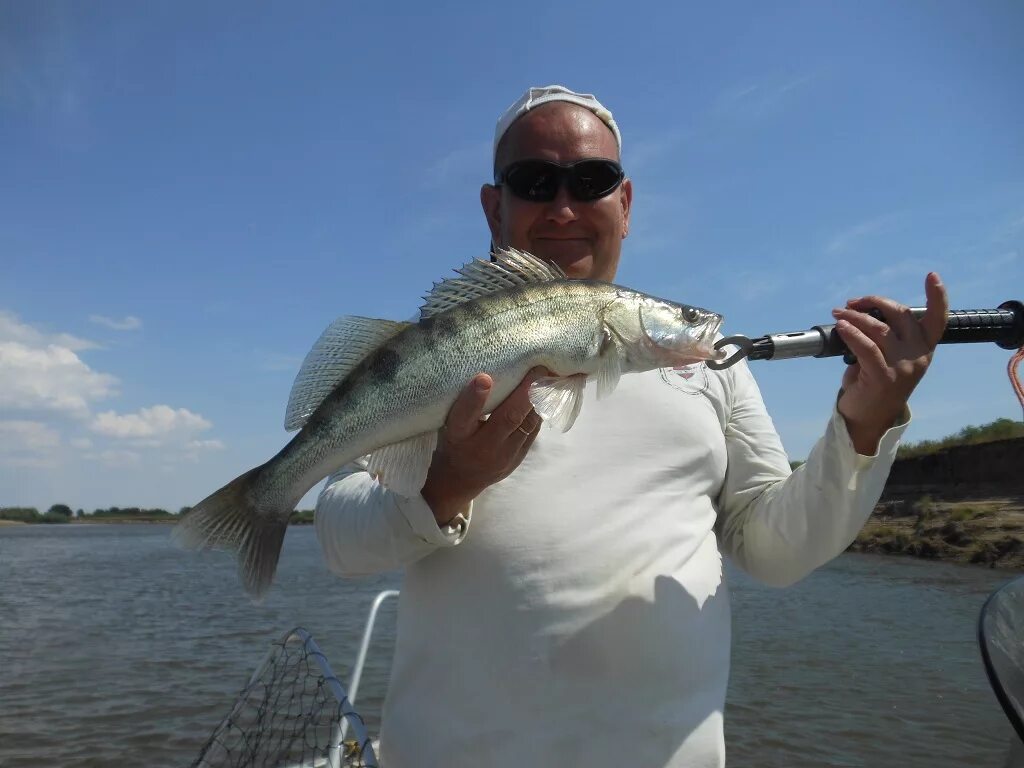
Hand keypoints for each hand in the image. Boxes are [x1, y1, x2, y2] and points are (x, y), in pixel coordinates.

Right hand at [420, 368, 547, 525]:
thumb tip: (488, 373)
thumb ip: (466, 402)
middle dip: (525, 392)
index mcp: (457, 435)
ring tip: (548, 377)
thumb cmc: (455, 439)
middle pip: (507, 419)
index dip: (474, 397)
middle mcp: (480, 447)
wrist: (460, 479)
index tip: (484, 377)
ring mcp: (503, 456)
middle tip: (539, 367)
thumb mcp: (450, 422)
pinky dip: (540, 411)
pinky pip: (533, 431)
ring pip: (526, 425)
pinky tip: (546, 395)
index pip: (464, 417)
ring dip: (539, 400)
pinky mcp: (517, 458)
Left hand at [832, 272, 947, 454]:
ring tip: (839, 314)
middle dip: (874, 303)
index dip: (937, 297)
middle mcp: (917, 356)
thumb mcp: (888, 357)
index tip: (932, 276)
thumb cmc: (874, 383)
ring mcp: (902, 368)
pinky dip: (851, 333)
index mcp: (923, 349)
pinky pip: (865, 347)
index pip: (937, 319)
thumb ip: (885, 335)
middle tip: (852, 303)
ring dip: (854, 316)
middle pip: (899, 315)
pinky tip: (841, 328)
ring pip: (878, 329)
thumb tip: (863, 313)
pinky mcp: (882, 377)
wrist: (866, 419)